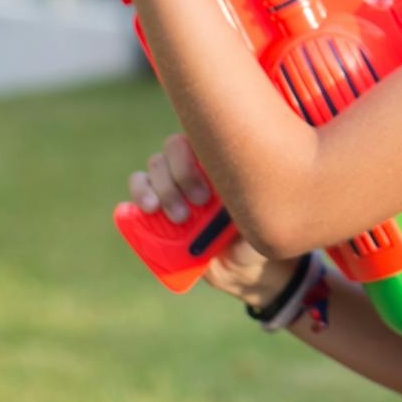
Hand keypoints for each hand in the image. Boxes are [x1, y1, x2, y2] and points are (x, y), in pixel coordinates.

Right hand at [129, 133, 297, 306]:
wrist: (241, 266)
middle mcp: (198, 165)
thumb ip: (254, 215)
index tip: (207, 197)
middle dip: (180, 176)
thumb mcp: (262, 224)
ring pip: (156, 164)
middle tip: (195, 208)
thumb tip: (238, 208)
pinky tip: (147, 209)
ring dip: (160, 188)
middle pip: (175, 147)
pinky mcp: (156, 201)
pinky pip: (140, 183)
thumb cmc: (255, 236)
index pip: (205, 136)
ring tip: (178, 218)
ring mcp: (175, 182)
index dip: (198, 160)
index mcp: (224, 161)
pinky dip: (139, 192)